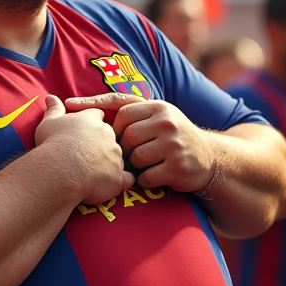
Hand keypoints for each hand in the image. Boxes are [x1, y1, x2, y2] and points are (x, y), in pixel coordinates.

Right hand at [35, 95, 133, 203]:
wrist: (62, 168)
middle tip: (85, 157)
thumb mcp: (49, 122)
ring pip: (119, 158)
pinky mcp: (119, 176)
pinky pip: (127, 179)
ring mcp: (117, 155)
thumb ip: (54, 110)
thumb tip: (50, 97)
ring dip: (110, 164)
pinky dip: (121, 182)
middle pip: (111, 137)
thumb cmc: (53, 143)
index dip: (92, 124)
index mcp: (93, 119)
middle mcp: (109, 135)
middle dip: (102, 146)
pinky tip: (110, 186)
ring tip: (93, 174)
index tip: (83, 133)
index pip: (99, 116)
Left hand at [65, 93, 215, 192]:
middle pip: (126, 136)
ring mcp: (174, 144)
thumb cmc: (172, 135)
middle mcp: (167, 122)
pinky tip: (153, 177)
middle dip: (122, 149)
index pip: (122, 110)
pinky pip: (146, 177)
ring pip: (135, 158)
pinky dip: (145, 180)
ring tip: (143, 165)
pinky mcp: (178, 167)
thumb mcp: (157, 114)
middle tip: (129, 155)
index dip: (108, 123)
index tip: (81, 119)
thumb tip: (75, 104)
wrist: (210, 157)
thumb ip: (128, 108)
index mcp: (158, 107)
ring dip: (134, 166)